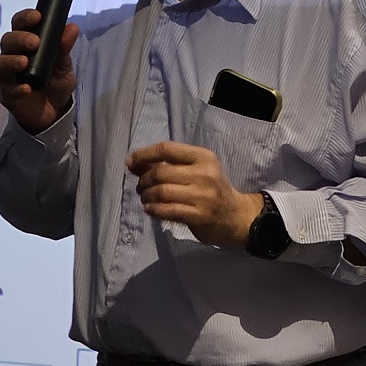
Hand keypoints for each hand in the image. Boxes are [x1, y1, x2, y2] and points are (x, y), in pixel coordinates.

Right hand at [0, 9, 79, 134]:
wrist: (55, 111)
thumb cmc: (55, 81)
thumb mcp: (64, 64)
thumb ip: (64, 47)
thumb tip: (72, 27)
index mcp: (25, 44)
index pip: (19, 25)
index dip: (25, 18)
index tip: (37, 16)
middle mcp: (12, 56)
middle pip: (7, 41)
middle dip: (19, 39)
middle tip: (35, 42)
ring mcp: (7, 76)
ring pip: (0, 63)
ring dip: (11, 61)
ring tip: (24, 62)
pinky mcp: (7, 95)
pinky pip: (6, 89)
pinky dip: (16, 88)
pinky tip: (26, 88)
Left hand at [126, 140, 262, 248]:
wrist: (235, 216)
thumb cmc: (211, 189)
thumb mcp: (198, 169)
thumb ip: (170, 164)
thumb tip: (134, 163)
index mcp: (203, 156)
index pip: (166, 149)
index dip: (144, 154)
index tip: (130, 162)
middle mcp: (204, 173)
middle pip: (160, 172)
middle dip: (143, 180)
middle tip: (141, 187)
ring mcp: (202, 196)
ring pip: (161, 192)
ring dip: (146, 196)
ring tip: (145, 198)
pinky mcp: (199, 216)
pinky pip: (167, 210)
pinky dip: (153, 209)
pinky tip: (150, 209)